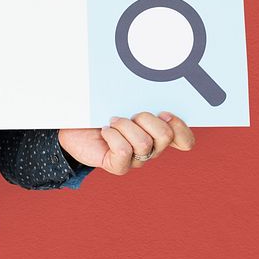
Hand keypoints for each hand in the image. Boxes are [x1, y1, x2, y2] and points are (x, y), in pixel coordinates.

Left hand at [58, 111, 194, 175]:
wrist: (72, 124)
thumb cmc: (99, 110)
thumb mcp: (122, 100)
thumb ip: (142, 98)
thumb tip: (155, 92)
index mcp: (157, 133)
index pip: (185, 140)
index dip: (180, 127)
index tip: (164, 113)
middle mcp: (151, 149)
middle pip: (166, 136)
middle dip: (146, 119)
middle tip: (130, 115)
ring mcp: (135, 160)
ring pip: (144, 143)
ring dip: (124, 126)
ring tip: (112, 122)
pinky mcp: (118, 166)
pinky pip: (125, 152)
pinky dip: (113, 136)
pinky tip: (105, 131)